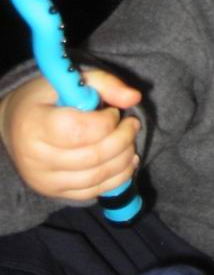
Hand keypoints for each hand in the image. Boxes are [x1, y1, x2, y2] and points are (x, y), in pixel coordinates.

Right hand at [0, 70, 141, 200]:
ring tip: (130, 141)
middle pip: (92, 157)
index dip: (106, 122)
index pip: (79, 131)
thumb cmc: (48, 99)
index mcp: (34, 124)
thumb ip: (105, 84)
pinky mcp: (55, 192)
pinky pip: (94, 191)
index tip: (113, 112)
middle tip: (132, 124)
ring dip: (124, 158)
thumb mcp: (72, 81)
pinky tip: (127, 161)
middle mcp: (35, 157)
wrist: (18, 125)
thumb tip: (134, 97)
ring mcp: (44, 180)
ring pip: (97, 176)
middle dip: (123, 139)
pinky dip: (118, 178)